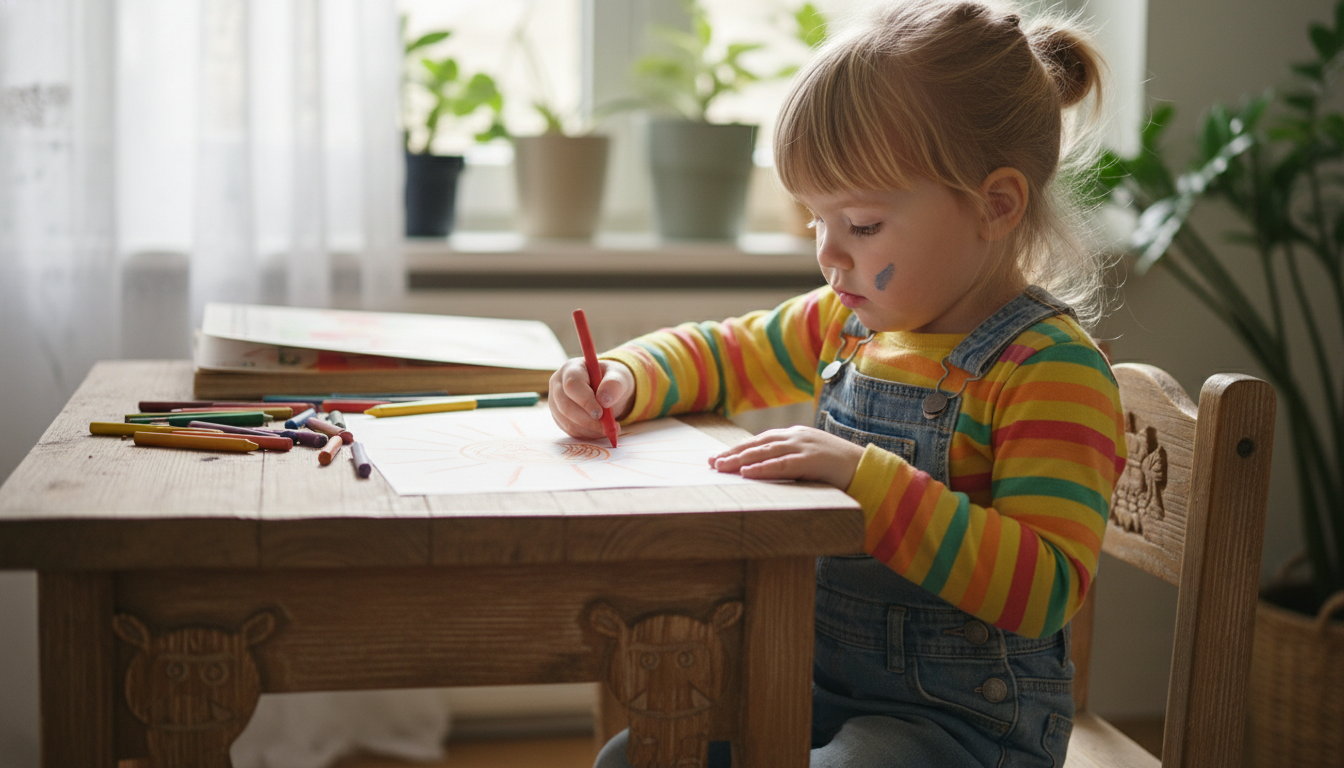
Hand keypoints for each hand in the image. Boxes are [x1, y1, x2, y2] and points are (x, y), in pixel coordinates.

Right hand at [549, 358, 635, 439]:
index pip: (572, 385)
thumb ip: (614, 384)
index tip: (600, 414)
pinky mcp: (559, 417)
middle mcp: (558, 385)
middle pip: (565, 406)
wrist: (607, 389)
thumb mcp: (619, 376)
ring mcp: (556, 402)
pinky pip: (570, 430)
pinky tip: (599, 430)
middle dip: (587, 420)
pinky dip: (587, 434)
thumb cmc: (611, 380)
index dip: (585, 401)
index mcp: (571, 369)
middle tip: (608, 427)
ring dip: (589, 429)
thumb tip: (604, 400)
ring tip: (609, 428)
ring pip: (567, 421)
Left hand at [710, 426, 863, 488]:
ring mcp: (804, 446)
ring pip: (765, 452)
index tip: (718, 458)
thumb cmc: (838, 469)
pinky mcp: (812, 460)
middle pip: (757, 444)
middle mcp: (796, 437)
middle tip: (711, 464)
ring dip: (741, 460)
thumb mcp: (809, 461)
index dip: (738, 449)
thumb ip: (789, 462)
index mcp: (795, 435)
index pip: (760, 441)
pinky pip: (782, 465)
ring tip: (721, 468)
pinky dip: (763, 468)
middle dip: (733, 453)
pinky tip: (747, 473)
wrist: (869, 468)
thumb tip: (764, 473)